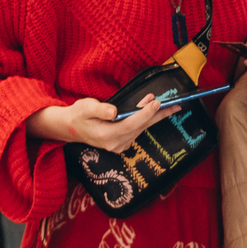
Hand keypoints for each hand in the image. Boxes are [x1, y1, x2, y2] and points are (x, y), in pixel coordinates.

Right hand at [25, 93, 179, 152]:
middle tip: (175, 106)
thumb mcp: (85, 107)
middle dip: (157, 115)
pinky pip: (137, 130)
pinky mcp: (122, 143)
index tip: (156, 103)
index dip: (145, 114)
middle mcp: (115, 143)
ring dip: (151, 115)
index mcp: (106, 135)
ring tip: (160, 102)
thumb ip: (100, 109)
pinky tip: (149, 108)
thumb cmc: (79, 115)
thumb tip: (114, 111)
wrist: (72, 127)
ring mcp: (119, 145)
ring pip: (140, 128)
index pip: (131, 125)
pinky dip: (144, 119)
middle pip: (140, 127)